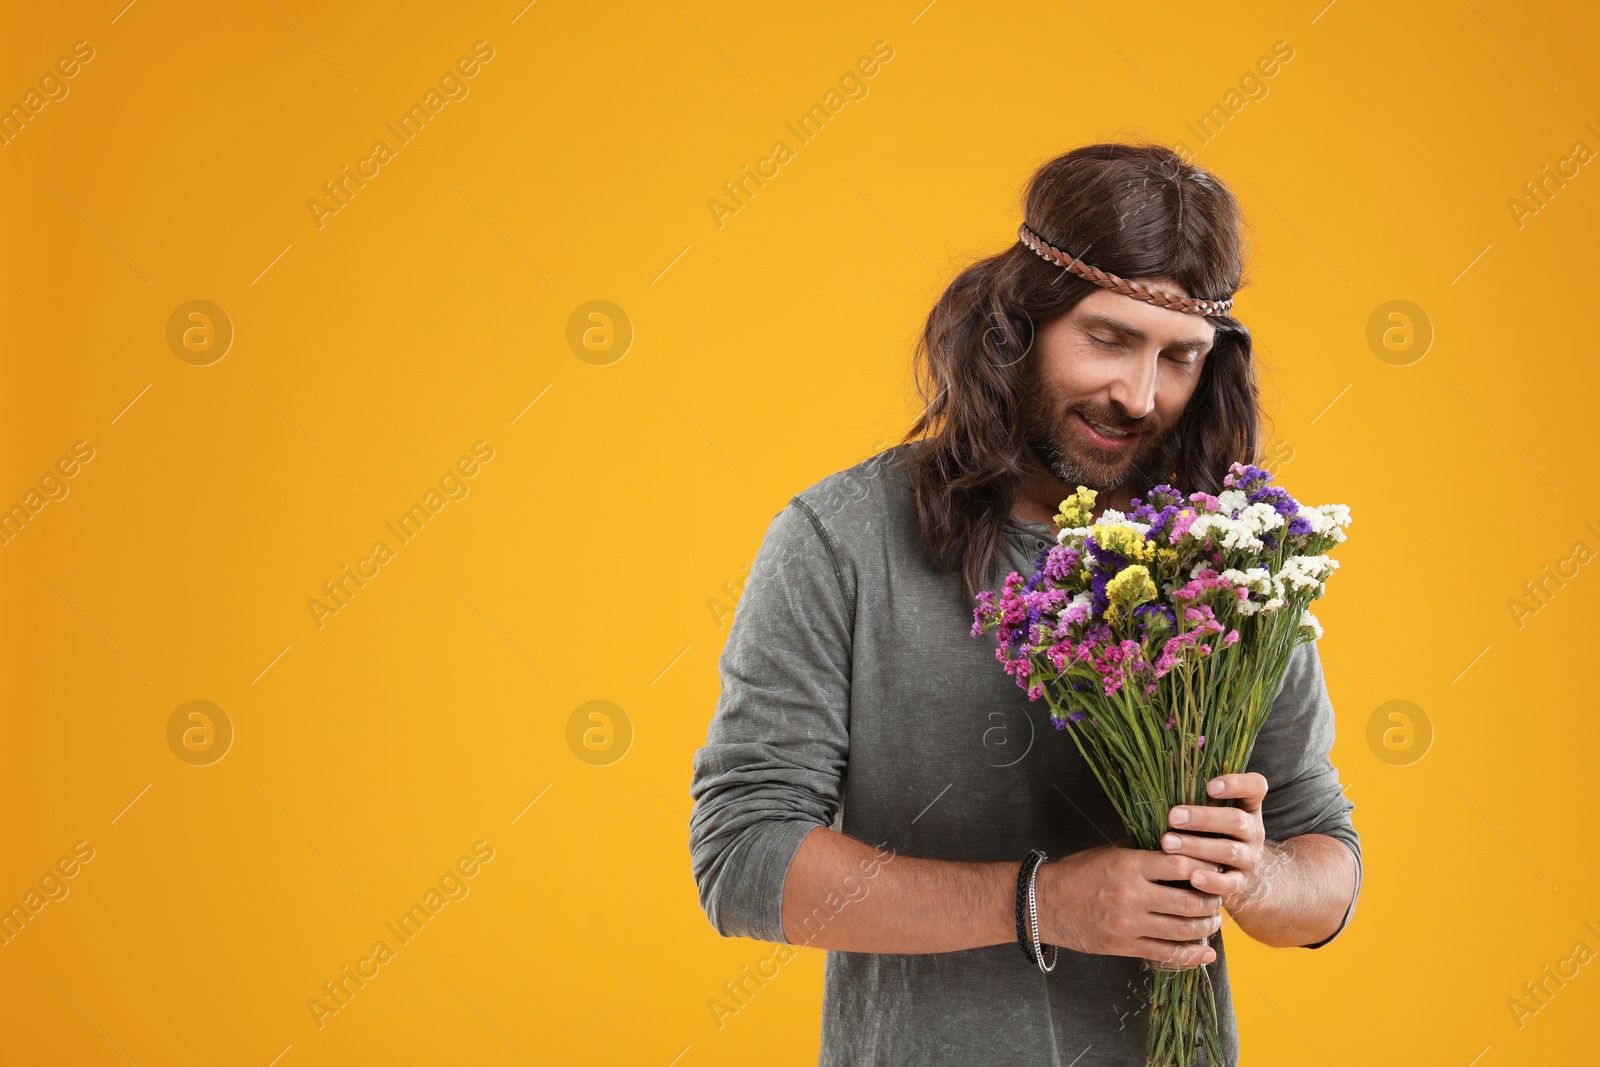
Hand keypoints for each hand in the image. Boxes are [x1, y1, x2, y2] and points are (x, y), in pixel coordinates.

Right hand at [1035, 843, 1223, 967]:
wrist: (1043, 904)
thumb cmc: (1077, 873)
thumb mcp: (1108, 853)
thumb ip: (1141, 851)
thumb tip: (1176, 847)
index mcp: (1128, 865)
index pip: (1181, 864)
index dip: (1205, 866)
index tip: (1216, 868)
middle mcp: (1132, 895)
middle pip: (1189, 900)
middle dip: (1212, 900)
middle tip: (1219, 898)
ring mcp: (1129, 924)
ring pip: (1183, 929)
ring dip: (1206, 926)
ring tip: (1213, 921)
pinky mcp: (1124, 946)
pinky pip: (1166, 954)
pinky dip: (1191, 955)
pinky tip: (1206, 952)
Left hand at [1164, 773, 1268, 912]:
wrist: (1240, 873)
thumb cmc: (1215, 833)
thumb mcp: (1215, 812)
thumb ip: (1198, 796)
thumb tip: (1160, 778)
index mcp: (1248, 807)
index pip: (1255, 787)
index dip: (1236, 784)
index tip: (1210, 786)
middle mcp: (1253, 831)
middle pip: (1236, 821)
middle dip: (1203, 818)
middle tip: (1173, 816)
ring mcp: (1249, 858)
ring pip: (1229, 851)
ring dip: (1197, 847)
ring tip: (1168, 843)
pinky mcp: (1241, 883)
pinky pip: (1230, 883)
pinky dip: (1212, 881)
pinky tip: (1193, 877)